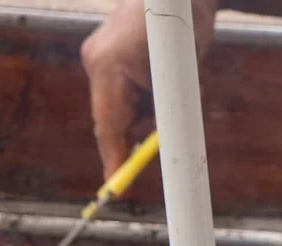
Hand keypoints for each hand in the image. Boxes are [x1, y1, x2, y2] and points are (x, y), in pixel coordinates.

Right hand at [80, 0, 216, 178]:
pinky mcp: (101, 50)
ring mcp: (95, 54)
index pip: (108, 124)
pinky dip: (137, 92)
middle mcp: (95, 60)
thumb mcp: (184, 71)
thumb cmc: (186, 22)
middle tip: (166, 118)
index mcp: (109, 65)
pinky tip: (156, 73)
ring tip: (170, 79)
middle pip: (111, 116)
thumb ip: (164, 109)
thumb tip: (158, 143)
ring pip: (116, 104)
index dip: (113, 158)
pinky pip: (116, 88)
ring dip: (142, 105)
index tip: (114, 186)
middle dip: (137, 125)